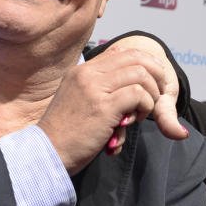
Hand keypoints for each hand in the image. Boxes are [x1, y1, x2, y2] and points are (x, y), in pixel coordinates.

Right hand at [37, 48, 182, 175]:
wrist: (47, 154)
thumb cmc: (65, 134)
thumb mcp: (77, 101)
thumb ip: (99, 90)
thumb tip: (129, 87)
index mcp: (82, 70)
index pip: (122, 51)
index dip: (144, 63)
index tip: (152, 80)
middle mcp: (88, 74)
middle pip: (136, 57)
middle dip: (156, 74)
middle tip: (158, 93)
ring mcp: (95, 88)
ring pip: (140, 75)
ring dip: (150, 94)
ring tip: (142, 112)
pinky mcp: (103, 107)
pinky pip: (138, 94)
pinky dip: (144, 106)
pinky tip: (133, 121)